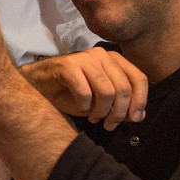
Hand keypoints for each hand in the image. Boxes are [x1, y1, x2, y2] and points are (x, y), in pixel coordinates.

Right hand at [20, 47, 147, 129]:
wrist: (39, 84)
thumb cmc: (71, 92)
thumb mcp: (101, 101)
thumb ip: (121, 106)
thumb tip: (139, 116)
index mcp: (114, 60)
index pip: (138, 78)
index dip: (140, 101)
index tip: (134, 119)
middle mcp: (102, 55)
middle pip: (123, 88)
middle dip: (119, 113)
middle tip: (109, 125)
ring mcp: (85, 58)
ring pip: (107, 91)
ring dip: (102, 111)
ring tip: (94, 118)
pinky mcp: (68, 65)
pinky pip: (85, 92)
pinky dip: (85, 107)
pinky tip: (81, 109)